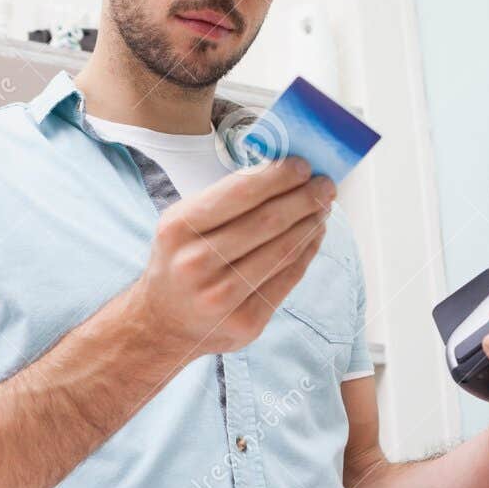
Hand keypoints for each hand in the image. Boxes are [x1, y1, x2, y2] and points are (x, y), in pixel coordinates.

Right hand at [125, 155, 334, 358]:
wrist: (164, 322)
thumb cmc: (181, 261)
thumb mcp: (183, 224)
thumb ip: (224, 201)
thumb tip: (283, 173)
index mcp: (179, 228)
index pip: (240, 192)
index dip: (278, 176)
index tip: (302, 165)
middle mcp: (196, 263)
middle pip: (268, 221)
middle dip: (305, 198)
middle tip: (325, 184)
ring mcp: (221, 297)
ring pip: (283, 251)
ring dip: (311, 224)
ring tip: (323, 208)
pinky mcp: (246, 322)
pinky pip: (288, 279)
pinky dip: (307, 252)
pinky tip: (313, 235)